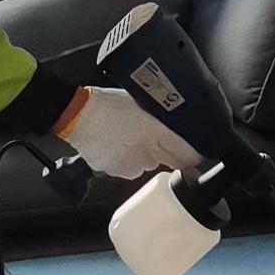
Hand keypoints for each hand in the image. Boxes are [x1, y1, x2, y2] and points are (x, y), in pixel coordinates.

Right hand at [57, 84, 202, 180]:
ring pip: (148, 165)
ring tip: (128, 139)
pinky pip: (131, 170)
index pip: (185, 153)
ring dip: (144, 157)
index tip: (197, 157)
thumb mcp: (141, 102)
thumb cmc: (108, 103)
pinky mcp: (119, 171)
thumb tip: (181, 128)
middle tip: (151, 139)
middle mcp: (147, 149)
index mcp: (155, 128)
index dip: (193, 156)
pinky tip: (116, 147)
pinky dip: (127, 162)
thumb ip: (161, 118)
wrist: (77, 115)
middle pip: (169, 161)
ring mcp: (133, 163)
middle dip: (167, 153)